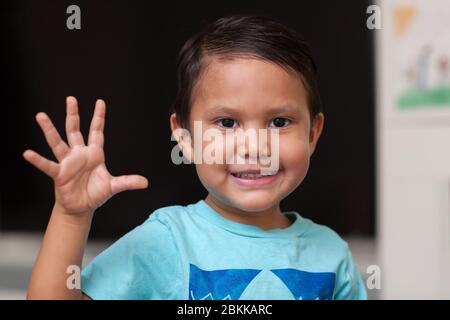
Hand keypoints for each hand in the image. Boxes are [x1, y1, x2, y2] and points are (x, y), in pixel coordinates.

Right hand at [23, 97, 147, 214]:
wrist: (81, 207)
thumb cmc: (95, 193)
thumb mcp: (114, 186)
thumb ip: (128, 181)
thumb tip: (145, 182)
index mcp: (94, 154)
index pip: (97, 131)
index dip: (99, 117)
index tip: (100, 102)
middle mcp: (79, 154)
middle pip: (75, 130)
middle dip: (73, 114)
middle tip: (71, 99)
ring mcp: (68, 162)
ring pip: (58, 142)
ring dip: (50, 130)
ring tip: (41, 116)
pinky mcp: (59, 174)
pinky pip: (47, 165)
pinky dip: (38, 160)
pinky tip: (28, 153)